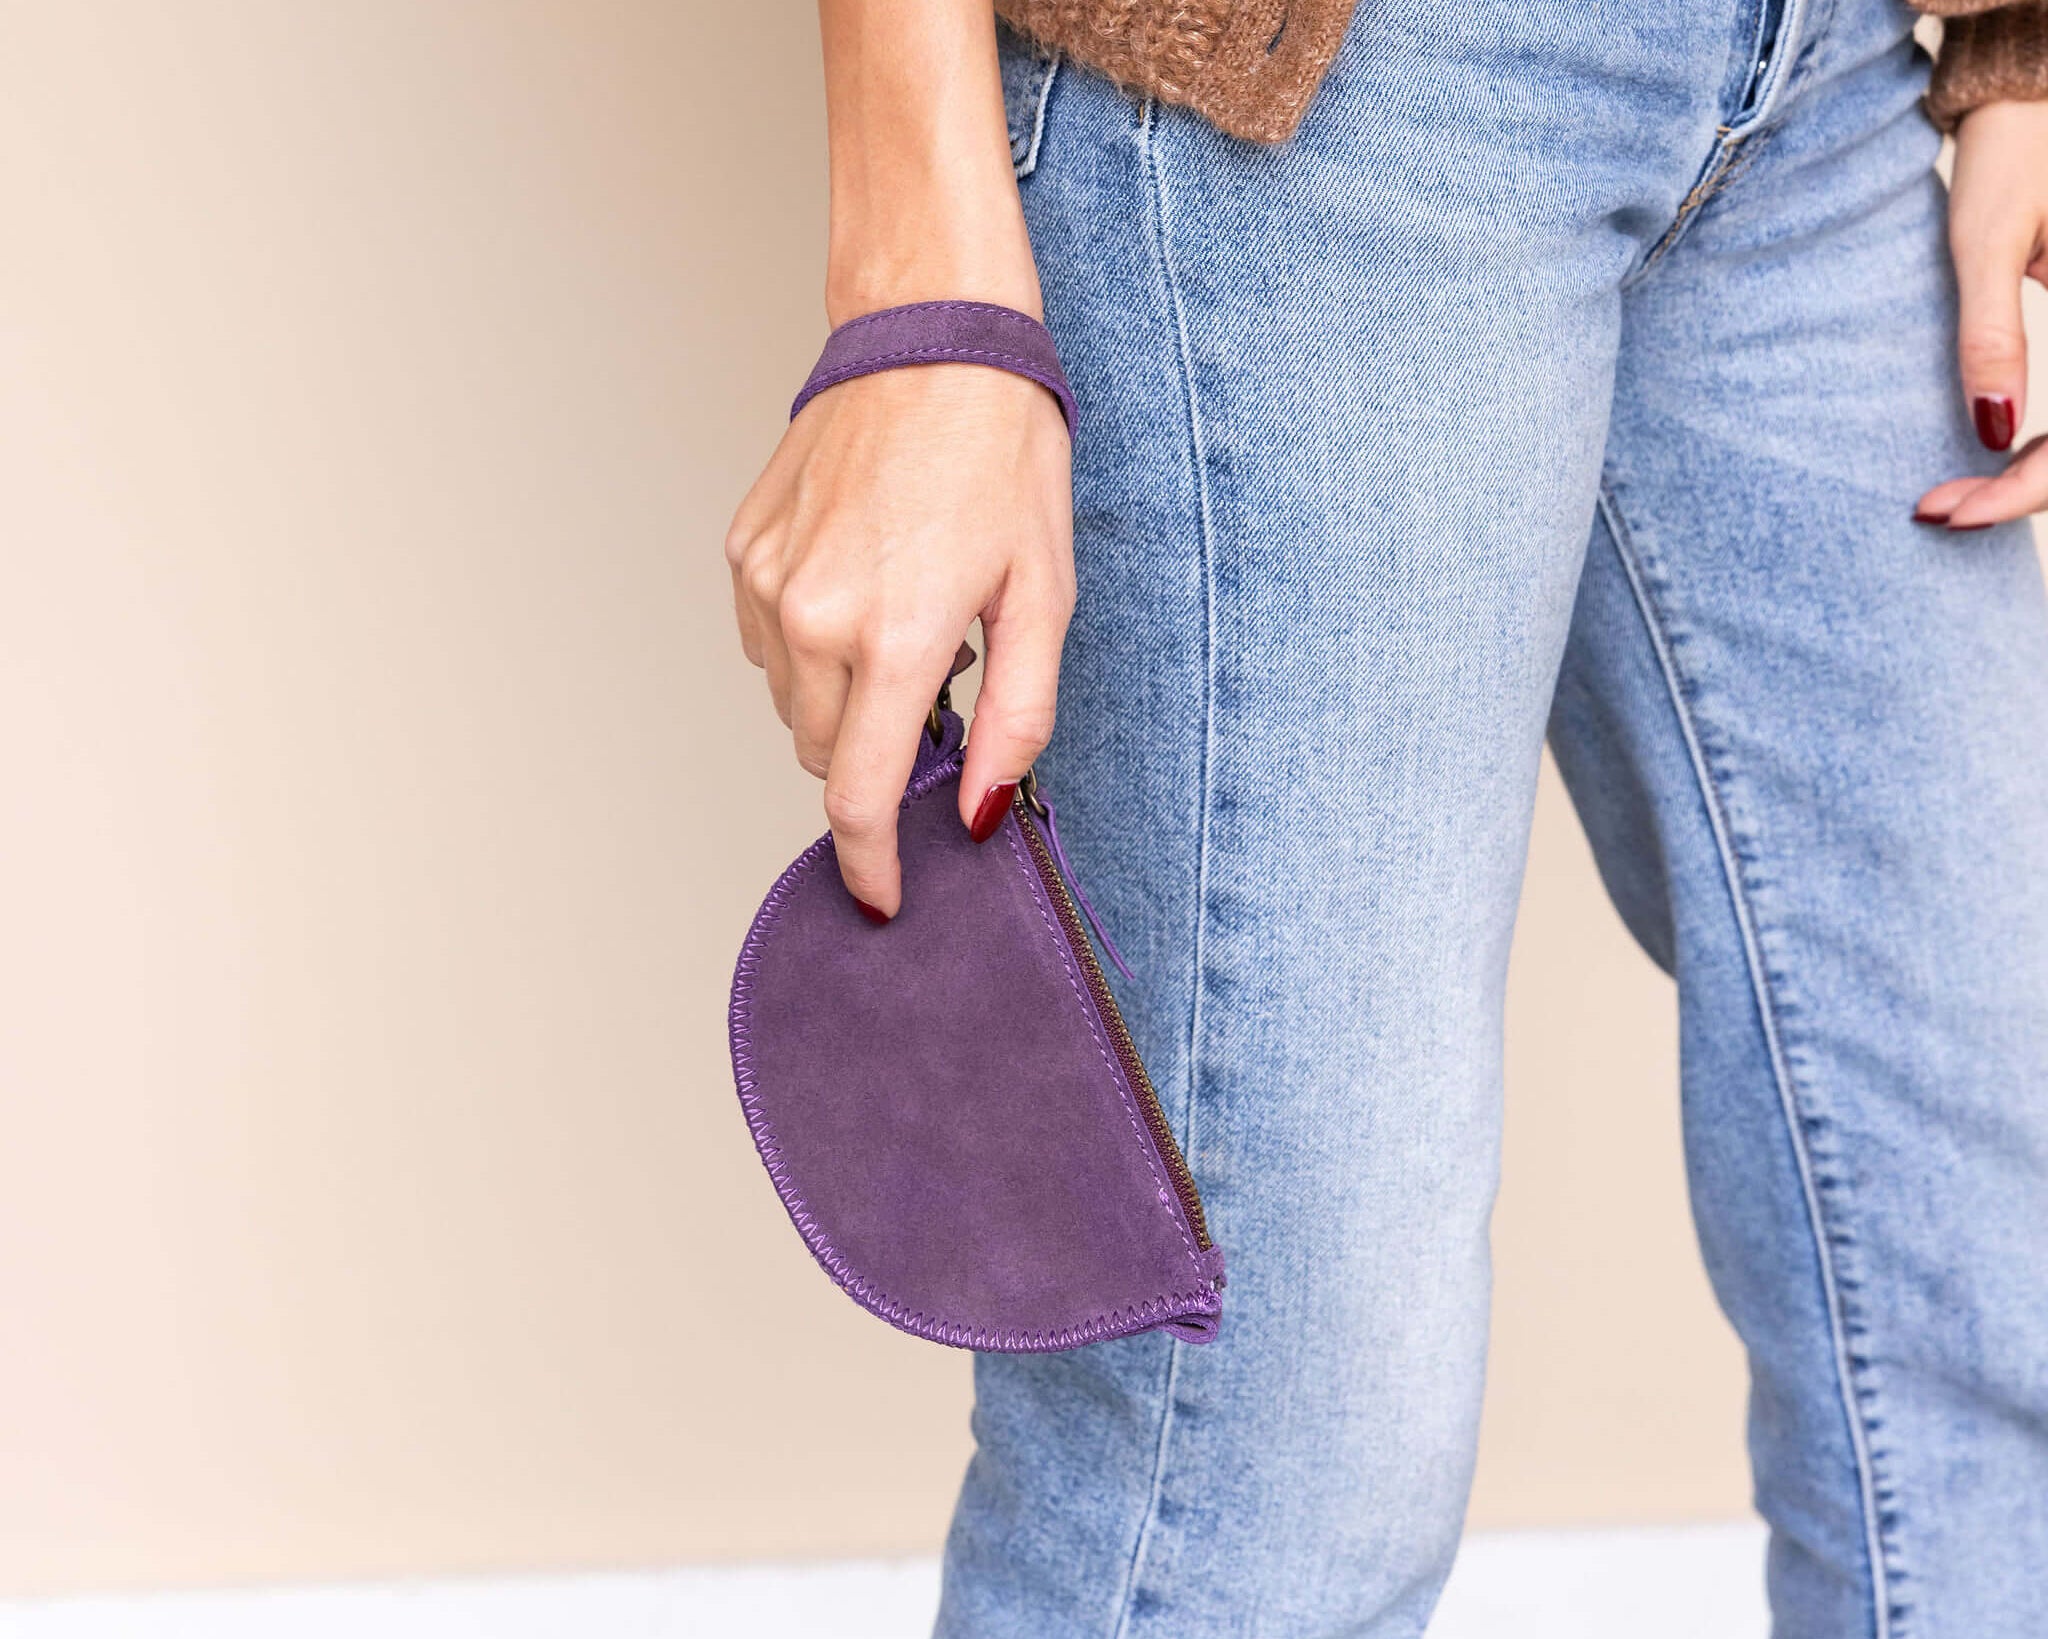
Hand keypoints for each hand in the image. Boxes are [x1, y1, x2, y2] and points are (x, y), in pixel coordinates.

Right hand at [726, 362, 1073, 916]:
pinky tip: (861, 584)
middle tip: (938, 683)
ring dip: (844, 697)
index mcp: (896, 635)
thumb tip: (978, 811)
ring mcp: (767, 581)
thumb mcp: (1043, 596)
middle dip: (877, 752)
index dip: (871, 865)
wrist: (931, 339)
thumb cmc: (1001, 456)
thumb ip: (1015, 719)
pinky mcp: (743, 550)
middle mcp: (813, 617)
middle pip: (825, 756)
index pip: (860, 798)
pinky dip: (811, 644)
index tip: (883, 898)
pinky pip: (768, 644)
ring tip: (904, 615)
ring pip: (793, 704)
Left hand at [1917, 99, 2047, 529]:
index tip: (1950, 513)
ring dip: (2039, 474)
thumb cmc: (2017, 149)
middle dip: (2027, 492)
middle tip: (1941, 513)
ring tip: (1957, 498)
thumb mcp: (1991, 240)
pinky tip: (1995, 460)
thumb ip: (1992, 333)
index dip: (2028, 490)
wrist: (2039, 90)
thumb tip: (1994, 432)